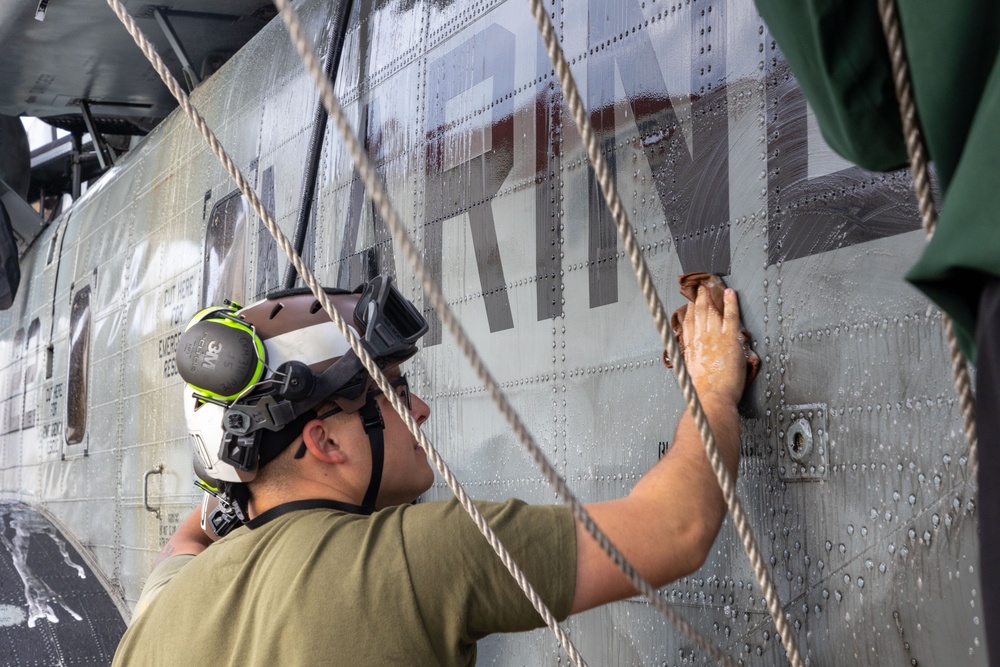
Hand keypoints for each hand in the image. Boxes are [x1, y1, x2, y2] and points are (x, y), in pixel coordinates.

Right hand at [681, 286, 745, 405]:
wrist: (711, 397)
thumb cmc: (703, 392)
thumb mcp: (692, 373)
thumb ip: (694, 361)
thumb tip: (697, 360)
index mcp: (691, 348)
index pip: (689, 324)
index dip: (690, 312)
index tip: (691, 304)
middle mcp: (700, 339)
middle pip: (698, 313)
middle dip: (698, 298)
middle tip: (699, 288)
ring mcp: (714, 336)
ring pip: (712, 310)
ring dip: (711, 296)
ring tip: (711, 285)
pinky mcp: (729, 338)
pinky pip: (730, 315)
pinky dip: (730, 302)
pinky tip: (730, 293)